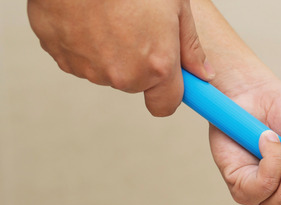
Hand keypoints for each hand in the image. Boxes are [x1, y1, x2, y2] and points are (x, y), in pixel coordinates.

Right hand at [27, 0, 213, 115]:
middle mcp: (124, 75)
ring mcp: (92, 70)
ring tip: (111, 18)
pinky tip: (90, 20)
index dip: (167, 92)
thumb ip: (190, 46)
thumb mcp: (175, 7)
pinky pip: (82, 61)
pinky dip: (86, 46)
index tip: (168, 81)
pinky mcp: (64, 61)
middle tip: (136, 29)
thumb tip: (202, 73)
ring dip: (111, 54)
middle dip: (139, 65)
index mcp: (157, 65)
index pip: (165, 105)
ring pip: (108, 73)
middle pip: (136, 85)